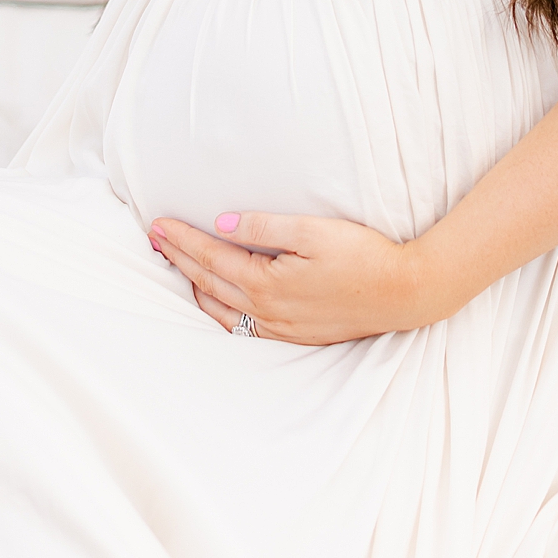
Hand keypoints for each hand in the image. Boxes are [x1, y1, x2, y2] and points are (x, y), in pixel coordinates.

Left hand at [147, 211, 422, 345]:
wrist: (403, 294)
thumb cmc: (363, 256)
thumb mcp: (313, 232)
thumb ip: (265, 226)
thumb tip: (223, 222)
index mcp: (267, 283)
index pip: (211, 257)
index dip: (182, 239)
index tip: (157, 224)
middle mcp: (266, 311)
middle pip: (208, 283)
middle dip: (178, 259)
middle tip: (154, 239)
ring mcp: (279, 328)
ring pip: (220, 310)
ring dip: (194, 286)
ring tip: (176, 267)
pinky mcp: (293, 335)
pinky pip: (240, 326)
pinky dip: (218, 309)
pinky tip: (215, 299)